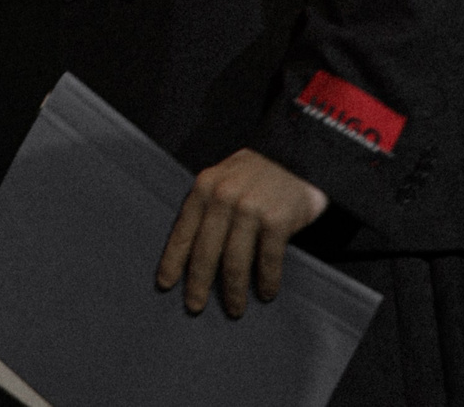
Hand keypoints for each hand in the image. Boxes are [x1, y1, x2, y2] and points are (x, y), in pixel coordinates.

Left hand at [156, 148, 330, 316]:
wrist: (297, 155)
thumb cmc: (255, 173)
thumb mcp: (222, 178)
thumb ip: (207, 205)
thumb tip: (189, 249)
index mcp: (204, 188)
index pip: (182, 231)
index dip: (173, 261)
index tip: (165, 284)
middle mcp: (224, 198)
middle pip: (205, 252)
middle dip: (199, 284)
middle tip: (195, 307)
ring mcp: (250, 209)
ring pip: (235, 262)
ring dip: (234, 291)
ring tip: (234, 309)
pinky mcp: (277, 220)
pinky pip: (268, 261)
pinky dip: (267, 281)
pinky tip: (266, 293)